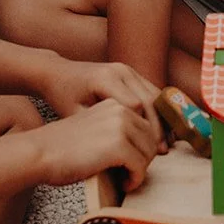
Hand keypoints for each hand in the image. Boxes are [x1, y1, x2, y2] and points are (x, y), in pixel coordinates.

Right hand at [25, 100, 159, 191]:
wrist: (38, 153)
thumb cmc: (61, 149)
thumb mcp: (94, 129)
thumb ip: (116, 131)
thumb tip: (148, 147)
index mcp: (114, 104)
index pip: (146, 125)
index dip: (142, 148)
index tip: (133, 163)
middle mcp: (120, 110)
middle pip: (151, 138)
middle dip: (143, 159)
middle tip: (129, 174)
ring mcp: (121, 126)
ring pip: (149, 152)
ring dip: (140, 170)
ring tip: (125, 179)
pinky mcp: (118, 145)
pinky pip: (140, 166)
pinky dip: (135, 179)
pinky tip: (123, 184)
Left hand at [36, 58, 167, 150]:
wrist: (58, 73)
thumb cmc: (63, 96)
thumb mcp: (74, 115)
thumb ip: (99, 129)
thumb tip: (122, 151)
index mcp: (106, 79)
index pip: (135, 107)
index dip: (142, 132)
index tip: (143, 153)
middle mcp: (121, 71)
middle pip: (150, 101)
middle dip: (157, 128)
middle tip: (161, 152)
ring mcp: (128, 69)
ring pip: (155, 96)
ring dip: (162, 120)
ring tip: (165, 143)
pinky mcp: (132, 73)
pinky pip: (152, 92)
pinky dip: (158, 111)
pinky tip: (161, 130)